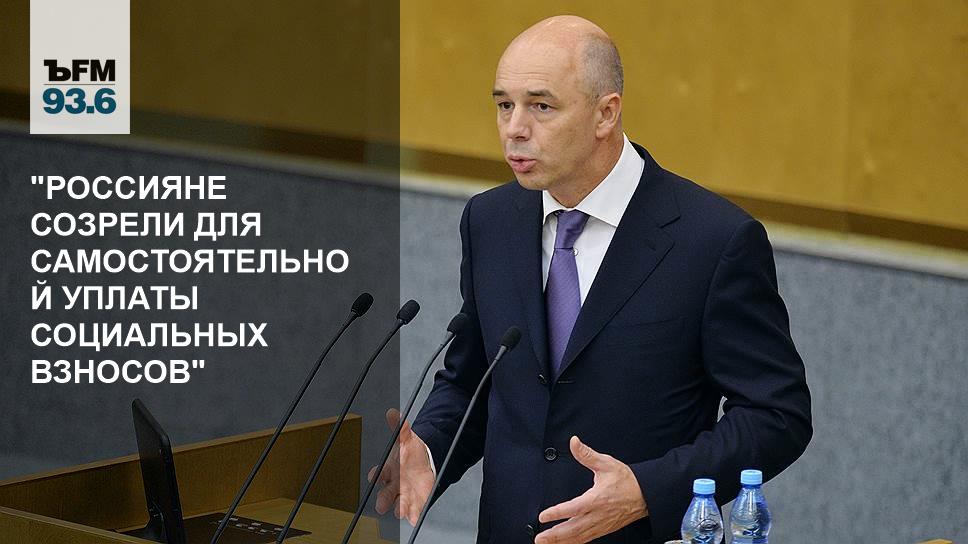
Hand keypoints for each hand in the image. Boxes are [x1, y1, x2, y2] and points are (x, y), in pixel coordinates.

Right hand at [369, 408, 434, 525]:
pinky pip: (413, 510)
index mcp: (388, 470)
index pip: (378, 473)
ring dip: (399, 508)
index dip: (376, 475)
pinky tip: (415, 518)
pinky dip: (413, 514)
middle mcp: (393, 485)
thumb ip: (400, 428)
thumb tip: (393, 412)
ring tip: (400, 511)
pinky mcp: (415, 501)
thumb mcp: (406, 439)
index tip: (377, 476)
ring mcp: (403, 494)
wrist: (423, 464)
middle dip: (382, 500)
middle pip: (384, 494)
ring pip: (398, 504)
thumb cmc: (408, 454)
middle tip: (381, 505)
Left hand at [535, 436, 647, 543]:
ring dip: (561, 542)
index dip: (557, 513)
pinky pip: (586, 539)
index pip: (573, 508)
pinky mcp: (604, 530)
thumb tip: (574, 442)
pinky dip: (574, 543)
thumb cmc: (627, 481)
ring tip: (546, 543)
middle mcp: (597, 515)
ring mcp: (600, 525)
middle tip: (539, 538)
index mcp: (597, 499)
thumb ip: (587, 454)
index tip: (543, 516)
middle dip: (555, 535)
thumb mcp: (606, 463)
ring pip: (578, 537)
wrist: (645, 495)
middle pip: (573, 529)